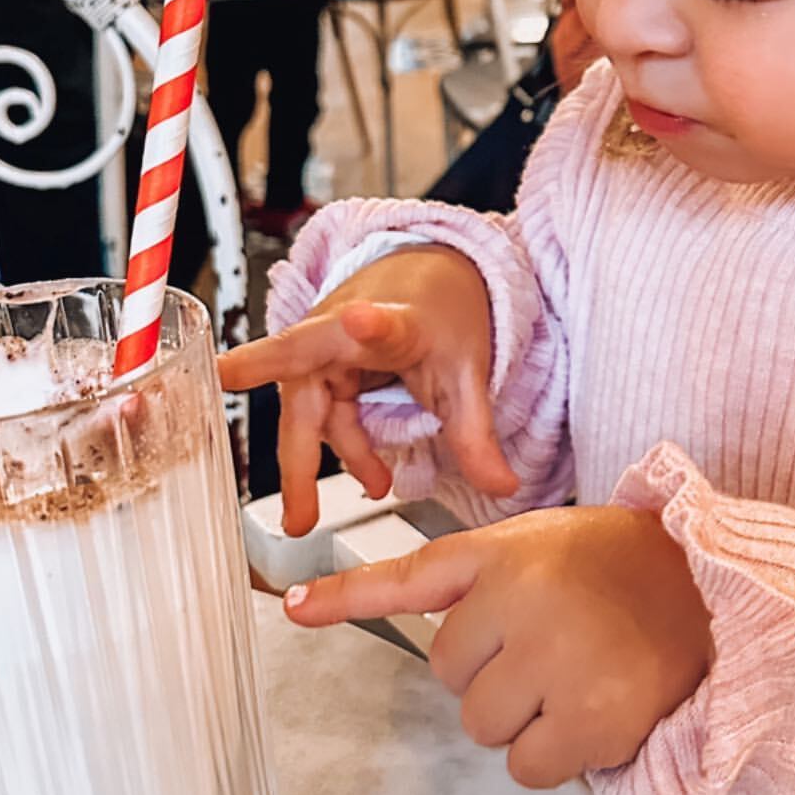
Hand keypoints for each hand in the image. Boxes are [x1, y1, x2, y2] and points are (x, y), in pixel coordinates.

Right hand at [217, 246, 516, 535]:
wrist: (427, 277)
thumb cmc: (439, 311)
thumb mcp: (465, 373)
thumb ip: (476, 434)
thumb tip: (502, 487)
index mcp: (388, 319)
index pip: (376, 323)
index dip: (366, 324)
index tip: (357, 319)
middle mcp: (339, 329)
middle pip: (309, 395)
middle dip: (299, 457)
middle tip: (293, 509)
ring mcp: (322, 350)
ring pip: (309, 416)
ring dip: (311, 466)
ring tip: (310, 517)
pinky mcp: (319, 368)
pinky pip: (323, 417)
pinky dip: (343, 448)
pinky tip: (370, 474)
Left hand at [281, 505, 713, 787]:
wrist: (710, 591)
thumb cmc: (614, 571)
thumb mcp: (533, 547)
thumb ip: (455, 580)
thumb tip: (344, 610)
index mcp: (503, 555)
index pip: (410, 577)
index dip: (345, 597)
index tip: (293, 609)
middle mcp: (525, 601)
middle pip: (452, 679)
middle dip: (494, 676)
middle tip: (552, 648)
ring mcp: (560, 659)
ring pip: (486, 727)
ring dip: (523, 718)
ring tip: (577, 675)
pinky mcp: (593, 717)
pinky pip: (530, 768)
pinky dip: (556, 755)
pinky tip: (593, 712)